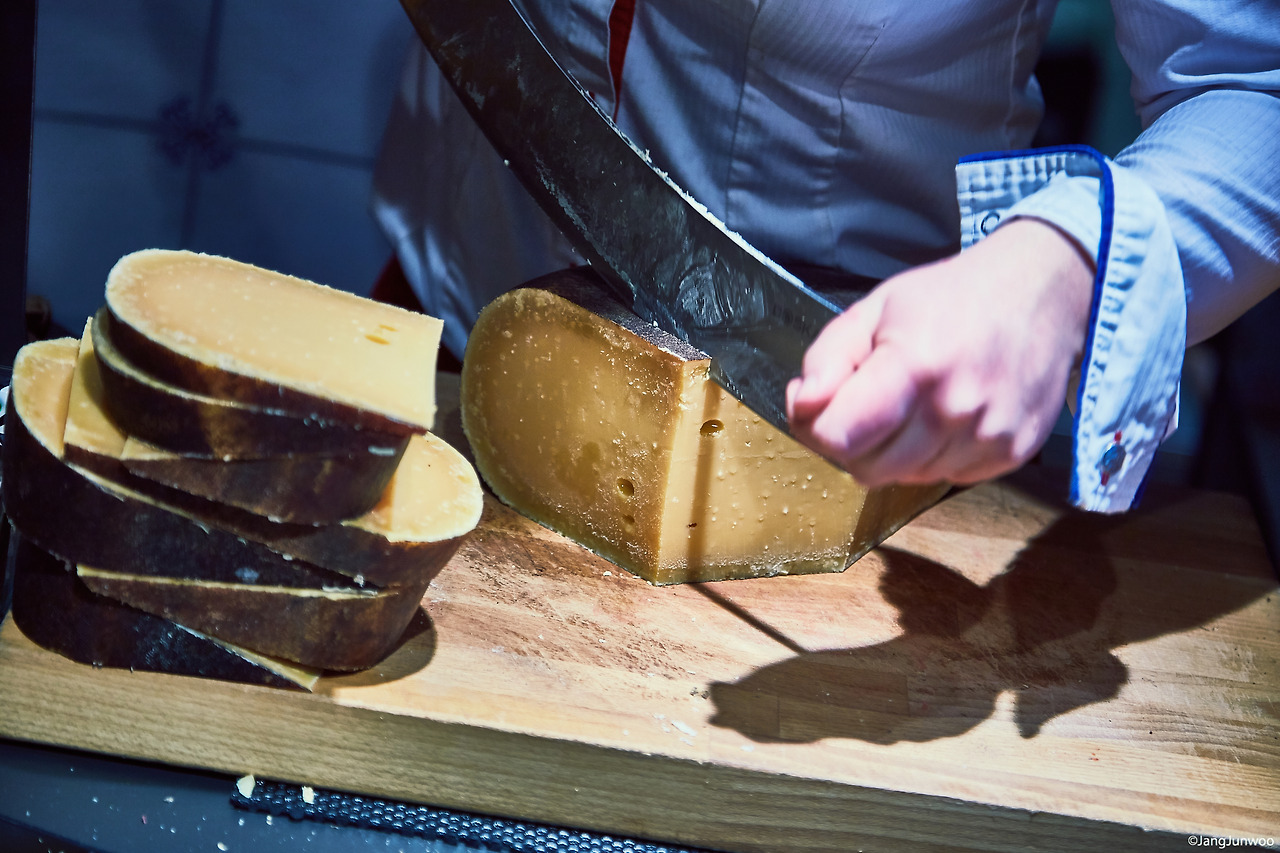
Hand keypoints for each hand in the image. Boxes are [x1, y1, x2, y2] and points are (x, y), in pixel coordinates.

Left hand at [786, 218, 1093, 486]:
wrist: (1044, 293)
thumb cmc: (953, 297)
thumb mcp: (876, 308)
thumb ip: (828, 358)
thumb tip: (804, 404)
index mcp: (914, 367)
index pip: (838, 437)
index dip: (814, 424)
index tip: (820, 401)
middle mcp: (955, 410)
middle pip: (866, 468)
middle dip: (852, 440)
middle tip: (866, 400)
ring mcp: (988, 437)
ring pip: (904, 479)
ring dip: (893, 451)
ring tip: (911, 401)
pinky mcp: (1010, 454)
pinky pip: (944, 478)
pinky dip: (931, 455)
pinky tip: (944, 414)